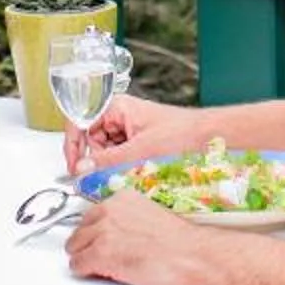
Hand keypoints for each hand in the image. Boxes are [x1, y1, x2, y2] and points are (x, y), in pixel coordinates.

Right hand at [65, 93, 202, 175]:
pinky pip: (120, 159)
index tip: (74, 167)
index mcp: (116, 106)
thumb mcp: (141, 150)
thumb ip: (109, 161)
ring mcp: (129, 131)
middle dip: (96, 161)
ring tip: (128, 175)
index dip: (73, 145)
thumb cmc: (184, 133)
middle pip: (91, 142)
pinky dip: (123, 170)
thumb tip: (82, 169)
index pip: (79, 122)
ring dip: (112, 168)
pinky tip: (135, 175)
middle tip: (103, 177)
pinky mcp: (139, 144)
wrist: (212, 138)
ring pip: (106, 154)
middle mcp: (120, 116)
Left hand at [66, 189, 211, 284]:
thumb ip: (127, 217)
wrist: (192, 254)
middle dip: (87, 244)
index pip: (91, 214)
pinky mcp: (101, 253)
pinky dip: (85, 271)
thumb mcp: (149, 215)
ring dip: (85, 258)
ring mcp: (103, 231)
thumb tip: (116, 230)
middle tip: (101, 255)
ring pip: (74, 247)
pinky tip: (100, 273)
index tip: (98, 239)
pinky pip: (77, 265)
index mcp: (121, 198)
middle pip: (79, 230)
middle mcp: (109, 210)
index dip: (95, 231)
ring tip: (102, 265)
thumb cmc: (179, 242)